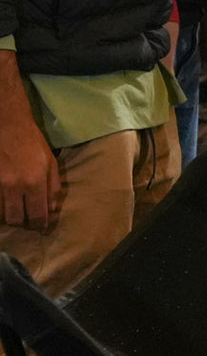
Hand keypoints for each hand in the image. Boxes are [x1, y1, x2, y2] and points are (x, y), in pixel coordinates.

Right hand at [0, 107, 63, 232]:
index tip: (41, 228)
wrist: (7, 126)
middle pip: (16, 219)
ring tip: (16, 210)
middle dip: (23, 223)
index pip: (37, 215)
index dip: (40, 226)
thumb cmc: (32, 143)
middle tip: (27, 219)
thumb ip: (53, 186)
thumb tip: (52, 209)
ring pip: (1, 214)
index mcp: (34, 182)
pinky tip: (5, 202)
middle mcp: (14, 187)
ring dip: (9, 216)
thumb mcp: (50, 162)